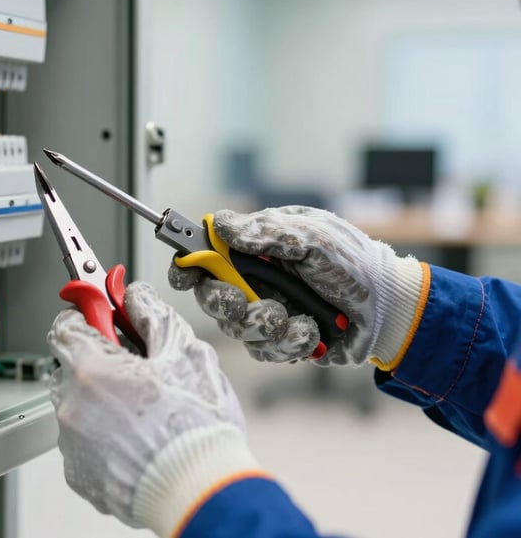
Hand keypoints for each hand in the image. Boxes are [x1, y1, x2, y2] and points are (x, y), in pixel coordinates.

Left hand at [47, 282, 264, 535]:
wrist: (202, 493)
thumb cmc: (196, 427)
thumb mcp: (183, 351)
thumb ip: (151, 314)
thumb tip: (136, 297)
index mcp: (92, 370)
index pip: (65, 325)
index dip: (86, 313)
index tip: (101, 312)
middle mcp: (73, 407)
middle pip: (71, 365)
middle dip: (98, 358)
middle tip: (135, 363)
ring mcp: (74, 445)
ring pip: (78, 404)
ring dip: (101, 398)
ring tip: (144, 407)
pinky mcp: (82, 475)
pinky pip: (85, 440)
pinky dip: (104, 434)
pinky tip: (139, 436)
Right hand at [168, 207, 426, 367]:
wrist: (387, 306)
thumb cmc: (352, 262)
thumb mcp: (311, 237)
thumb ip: (266, 232)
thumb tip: (218, 223)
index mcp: (256, 248)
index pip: (206, 255)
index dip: (188, 264)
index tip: (185, 272)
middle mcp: (254, 279)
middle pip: (210, 296)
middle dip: (224, 301)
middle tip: (243, 301)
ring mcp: (266, 310)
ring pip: (236, 328)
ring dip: (264, 324)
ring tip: (296, 319)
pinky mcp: (281, 340)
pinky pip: (264, 350)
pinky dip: (288, 341)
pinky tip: (311, 332)